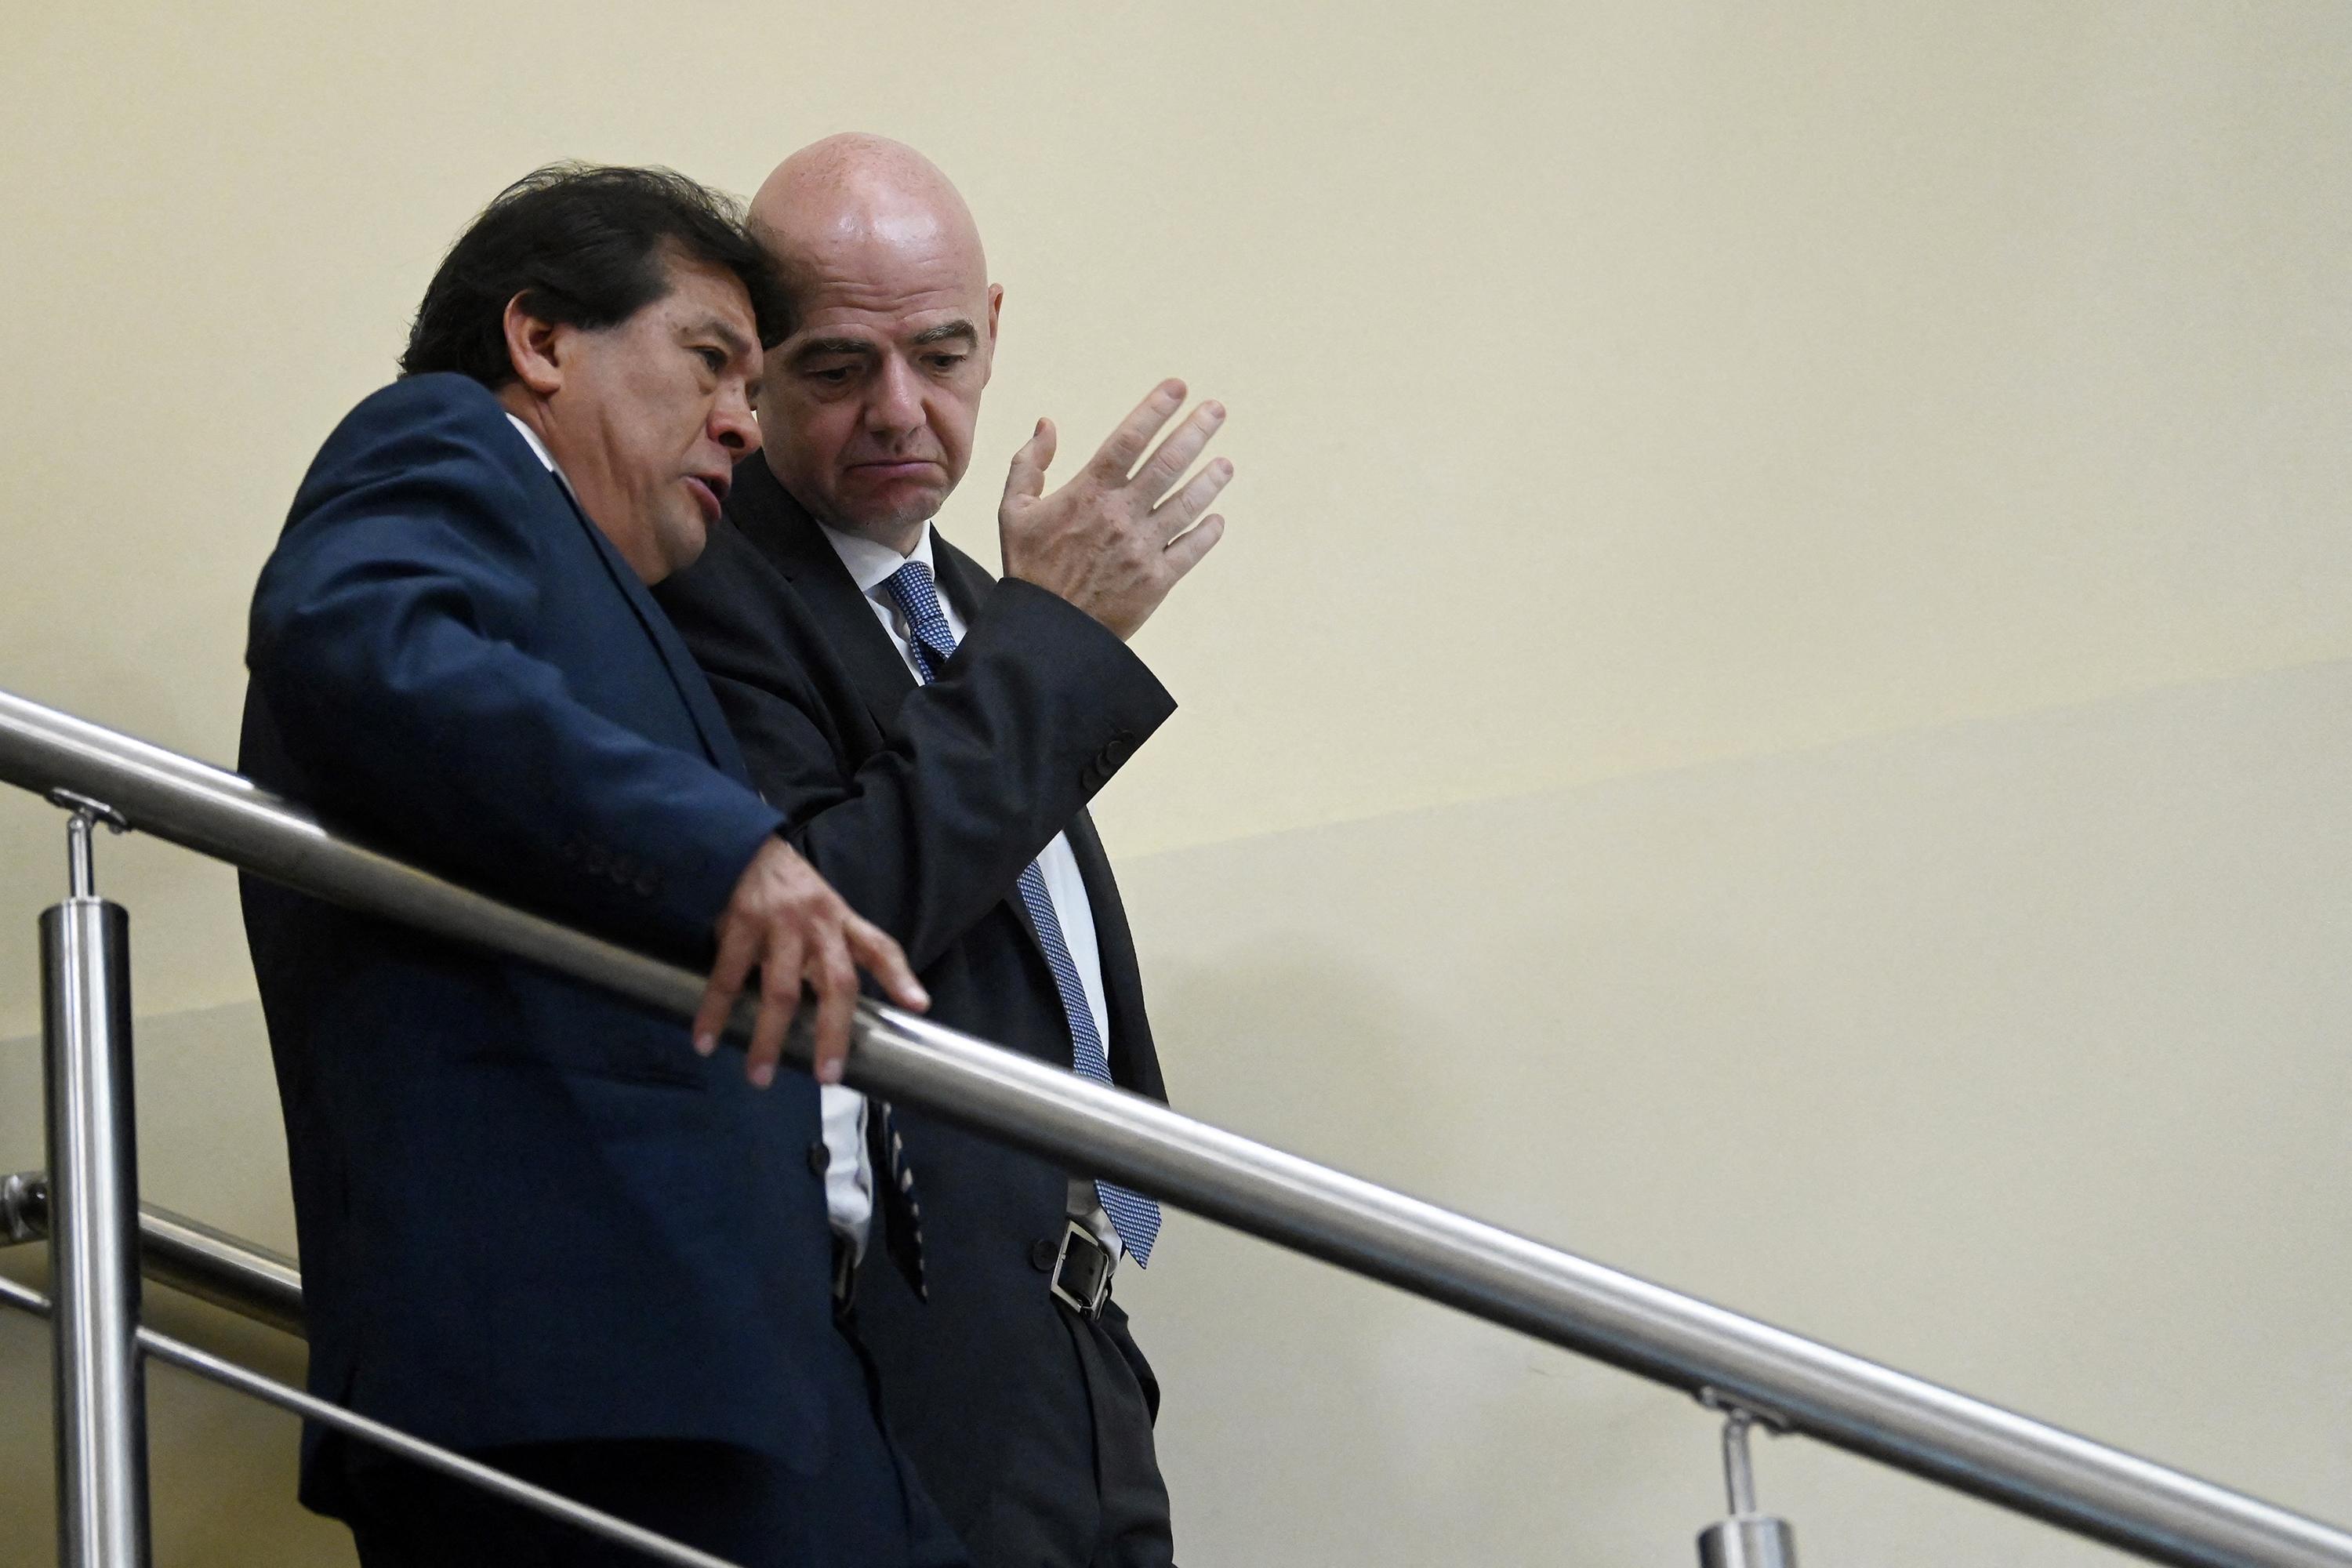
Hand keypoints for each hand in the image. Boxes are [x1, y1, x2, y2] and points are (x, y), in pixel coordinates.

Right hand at [691, 837, 927, 1088]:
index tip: (917, 1006)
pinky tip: (706, 1039)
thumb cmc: (796, 896)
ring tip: (760, 1075)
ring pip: (781, 990)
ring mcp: (779, 925)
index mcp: (842, 922)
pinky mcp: (741, 924)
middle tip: (828, 1077)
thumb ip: (852, 951)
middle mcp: (818, 925)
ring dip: (769, 1037)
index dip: (900, 976)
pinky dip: (716, 1012)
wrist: (749, 849)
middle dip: (833, 1033)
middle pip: (835, 984)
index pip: (880, 947)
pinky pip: (727, 976)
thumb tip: (887, 1001)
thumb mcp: (832, 914)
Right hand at [998, 380, 1232, 639]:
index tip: (1178, 388)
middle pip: (1168, 463)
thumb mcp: (1013, 511)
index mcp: (1088, 492)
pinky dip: (1207, 533)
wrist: (1045, 630)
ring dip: (1210, 480)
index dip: (1156, 409)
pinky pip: (1191, 550)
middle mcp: (1120, 515)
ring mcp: (1142, 547)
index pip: (1129, 439)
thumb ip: (1029, 464)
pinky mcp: (1156, 580)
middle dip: (1196, 431)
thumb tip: (1047, 423)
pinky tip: (1217, 519)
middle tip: (1217, 409)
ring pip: (1187, 504)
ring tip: (1225, 464)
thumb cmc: (1029, 567)